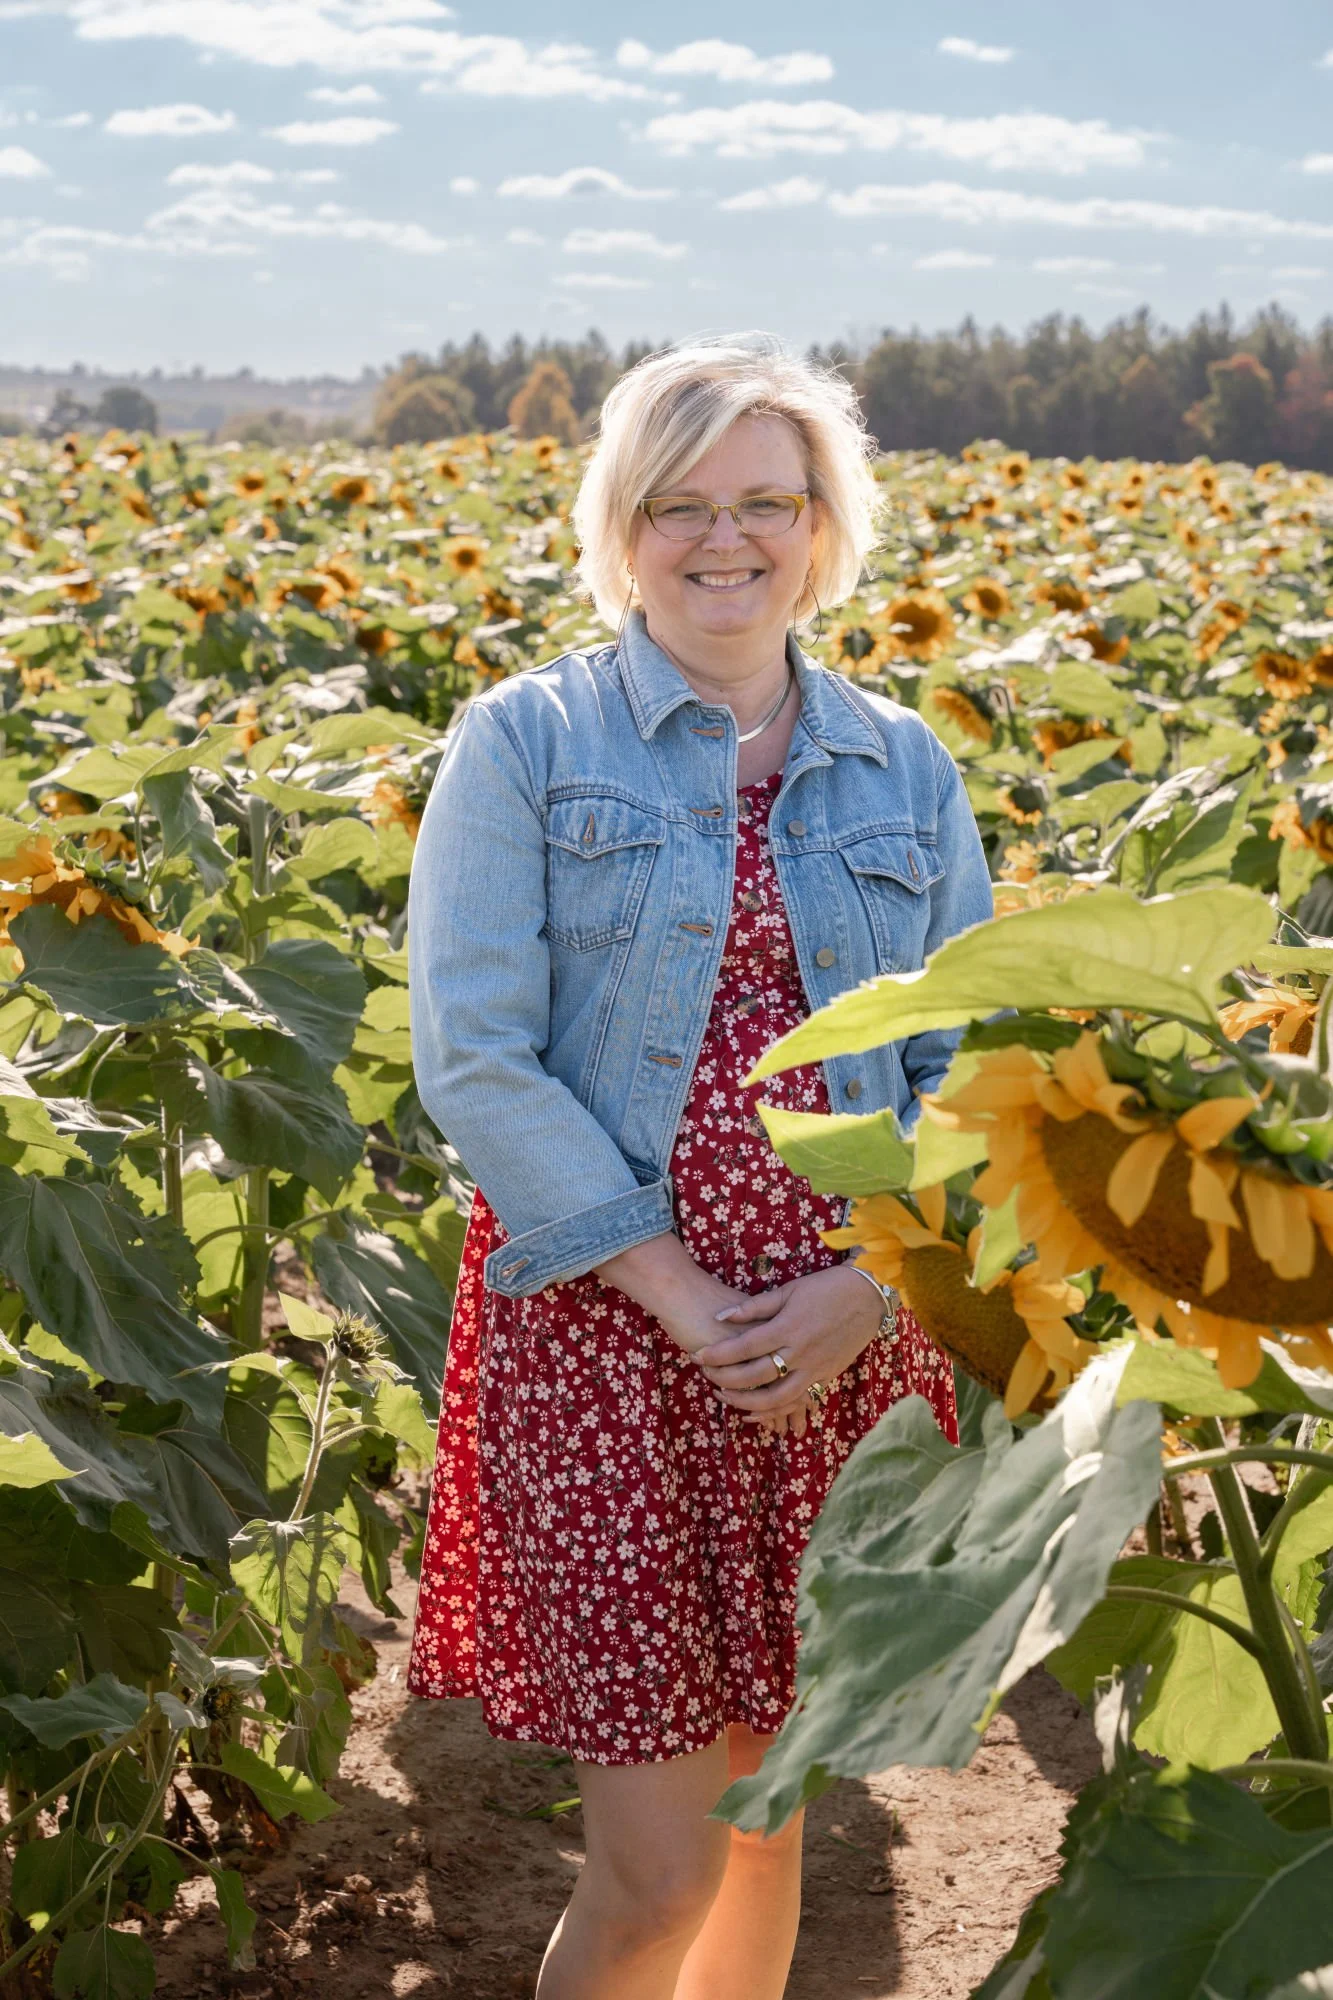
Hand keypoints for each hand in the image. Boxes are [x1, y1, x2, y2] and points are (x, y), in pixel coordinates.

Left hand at [693, 1265, 888, 1428]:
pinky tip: (753, 1413)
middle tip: (705, 1374)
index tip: (698, 1355)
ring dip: (746, 1402)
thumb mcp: (788, 1290)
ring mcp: (814, 1369)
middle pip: (755, 1375)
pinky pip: (796, 1402)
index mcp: (789, 1327)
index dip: (719, 1354)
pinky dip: (773, 1412)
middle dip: (725, 1378)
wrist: (867, 1297)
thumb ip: (754, 1307)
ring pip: (776, 1398)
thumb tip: (722, 1317)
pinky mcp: (825, 1378)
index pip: (745, 1346)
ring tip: (724, 1395)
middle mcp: (801, 1352)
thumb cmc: (825, 1288)